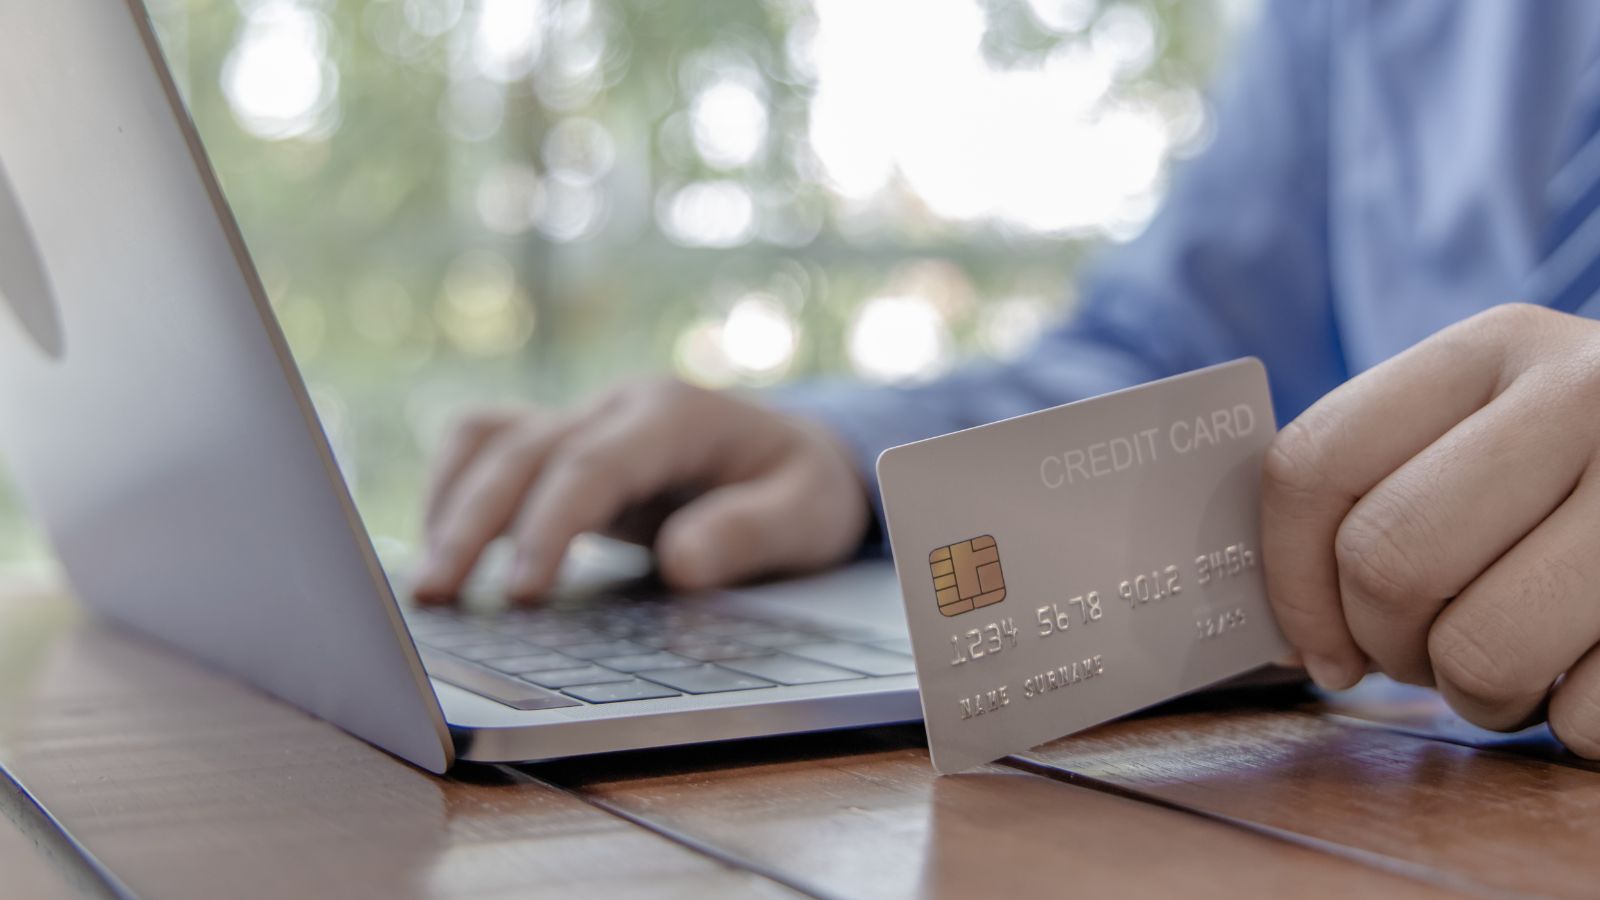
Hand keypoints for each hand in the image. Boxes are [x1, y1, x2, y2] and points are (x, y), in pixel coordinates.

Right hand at [413, 378, 870, 601]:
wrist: (793, 457)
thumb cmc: (801, 488)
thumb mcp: (806, 514)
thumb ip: (750, 534)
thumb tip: (680, 563)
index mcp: (674, 415)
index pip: (592, 463)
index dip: (549, 525)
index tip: (522, 592)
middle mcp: (615, 408)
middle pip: (522, 450)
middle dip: (472, 522)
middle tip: (437, 596)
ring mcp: (580, 421)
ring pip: (488, 440)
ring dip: (448, 503)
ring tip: (426, 584)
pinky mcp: (559, 447)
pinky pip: (485, 450)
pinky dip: (452, 492)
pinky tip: (443, 553)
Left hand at [1262, 303, 1599, 755]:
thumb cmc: (1590, 475)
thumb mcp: (1493, 430)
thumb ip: (1383, 488)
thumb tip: (1291, 639)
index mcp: (1496, 347)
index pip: (1315, 462)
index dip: (1289, 580)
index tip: (1317, 645)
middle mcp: (1587, 394)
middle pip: (1388, 560)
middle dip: (1385, 643)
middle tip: (1425, 653)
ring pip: (1480, 650)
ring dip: (1477, 695)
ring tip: (1516, 666)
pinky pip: (1586, 714)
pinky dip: (1574, 724)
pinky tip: (1597, 673)